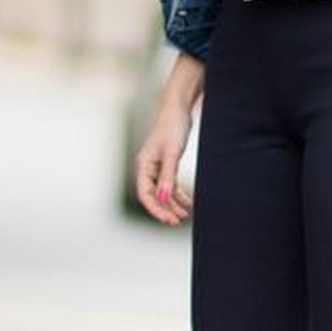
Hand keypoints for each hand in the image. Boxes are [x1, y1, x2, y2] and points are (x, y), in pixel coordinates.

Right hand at [134, 99, 194, 225]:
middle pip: (154, 196)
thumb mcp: (171, 154)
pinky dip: (178, 194)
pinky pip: (170, 184)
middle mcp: (147, 168)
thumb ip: (167, 177)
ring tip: (184, 215)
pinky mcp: (167, 163)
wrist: (178, 109)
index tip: (169, 220)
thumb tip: (163, 198)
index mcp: (143, 166)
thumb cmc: (172, 127)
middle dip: (165, 209)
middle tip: (178, 221)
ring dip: (173, 204)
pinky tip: (187, 202)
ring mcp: (157, 166)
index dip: (157, 209)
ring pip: (162, 191)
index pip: (146, 195)